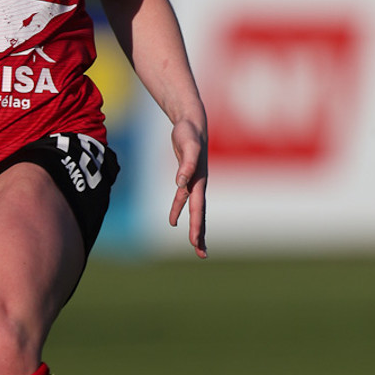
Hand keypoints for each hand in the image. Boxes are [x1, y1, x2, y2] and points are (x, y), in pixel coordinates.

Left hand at [168, 117, 207, 257]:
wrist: (192, 121)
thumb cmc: (190, 131)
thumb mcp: (187, 145)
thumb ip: (187, 164)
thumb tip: (180, 183)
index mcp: (199, 180)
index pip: (198, 209)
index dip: (197, 226)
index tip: (195, 243)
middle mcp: (198, 184)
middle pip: (200, 214)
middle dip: (201, 234)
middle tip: (201, 254)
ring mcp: (193, 181)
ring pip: (194, 210)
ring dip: (195, 227)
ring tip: (195, 245)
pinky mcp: (186, 177)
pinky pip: (183, 199)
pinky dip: (178, 210)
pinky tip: (173, 221)